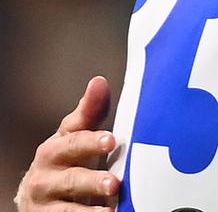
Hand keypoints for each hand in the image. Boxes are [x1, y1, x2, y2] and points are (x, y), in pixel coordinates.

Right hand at [14, 76, 121, 211]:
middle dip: (92, 181)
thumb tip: (99, 82)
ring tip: (109, 211)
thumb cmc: (66, 160)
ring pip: (66, 208)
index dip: (91, 141)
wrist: (38, 197)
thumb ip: (90, 112)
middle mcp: (46, 177)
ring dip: (88, 210)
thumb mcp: (75, 136)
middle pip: (71, 178)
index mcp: (55, 149)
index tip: (111, 139)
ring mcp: (46, 203)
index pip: (73, 142)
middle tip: (114, 183)